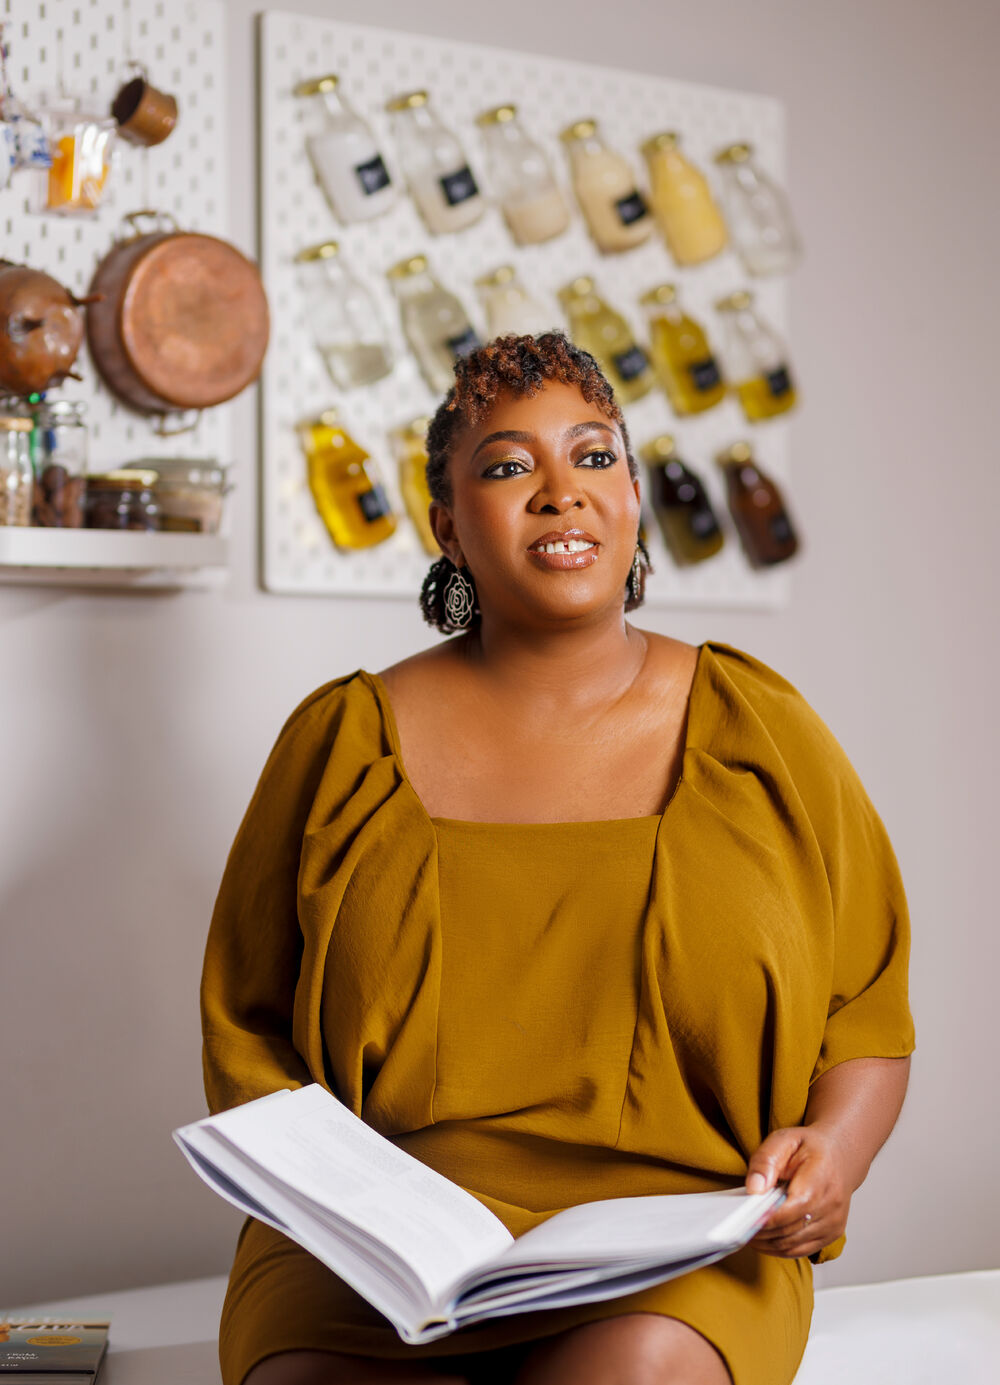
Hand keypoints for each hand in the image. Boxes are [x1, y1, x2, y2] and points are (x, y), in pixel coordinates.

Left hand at [743, 1125, 851, 1258]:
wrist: (841, 1155)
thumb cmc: (811, 1147)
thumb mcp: (784, 1140)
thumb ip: (766, 1161)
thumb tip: (754, 1188)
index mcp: (820, 1180)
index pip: (790, 1210)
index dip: (764, 1219)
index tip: (743, 1220)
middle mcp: (831, 1206)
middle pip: (789, 1231)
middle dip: (761, 1232)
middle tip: (738, 1227)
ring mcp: (833, 1223)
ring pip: (793, 1245)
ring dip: (768, 1243)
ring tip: (748, 1232)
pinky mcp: (832, 1234)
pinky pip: (802, 1250)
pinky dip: (780, 1248)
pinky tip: (766, 1238)